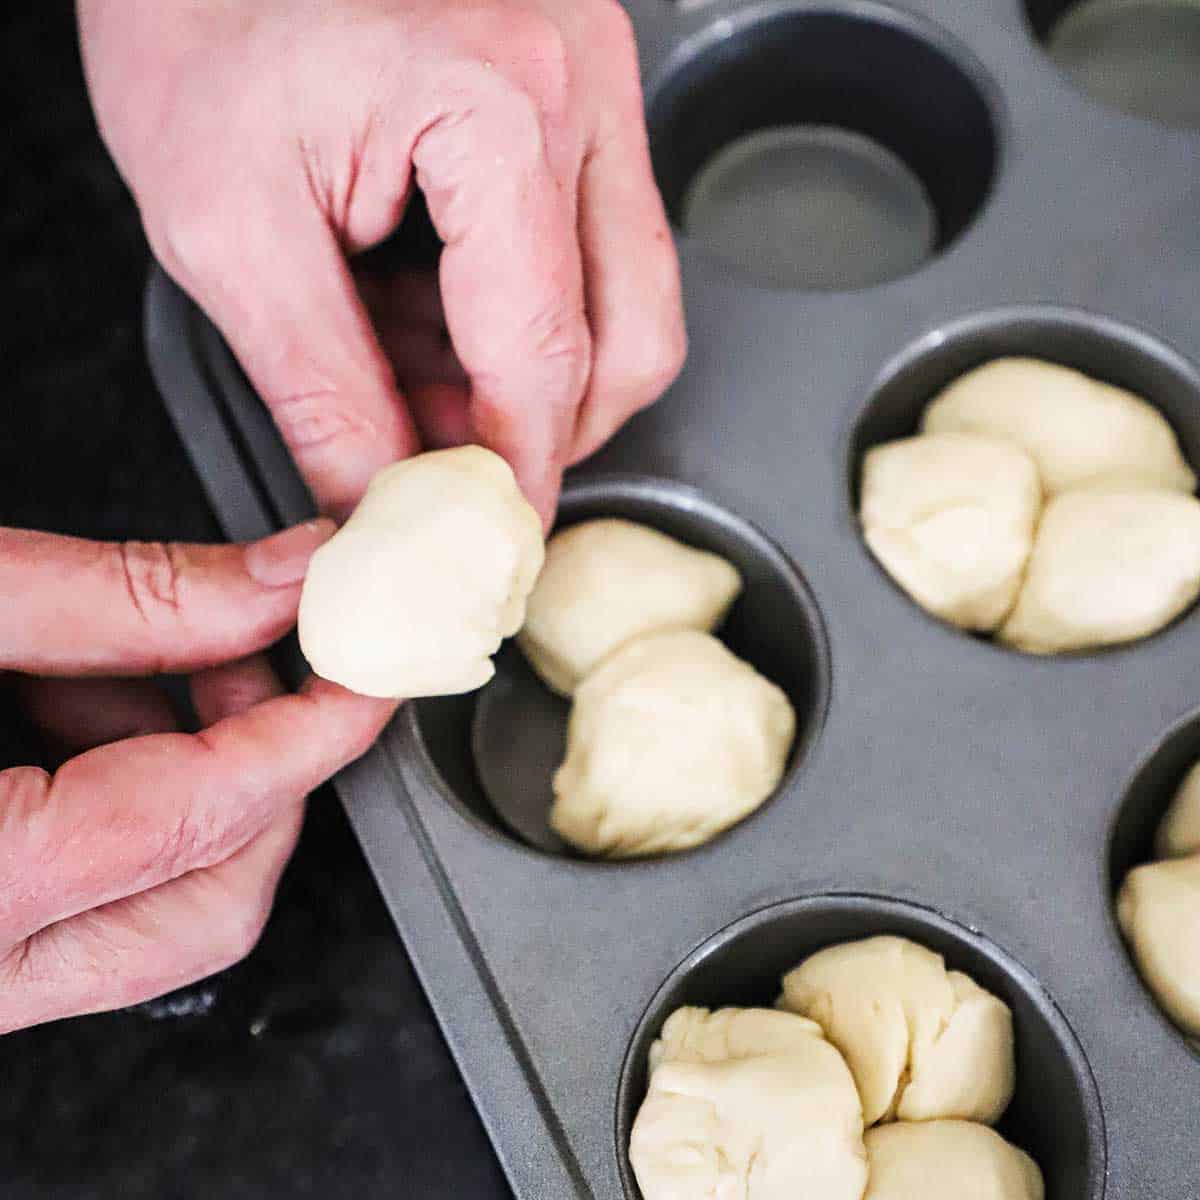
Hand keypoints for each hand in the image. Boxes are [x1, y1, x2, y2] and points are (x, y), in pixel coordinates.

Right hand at [0, 521, 393, 1033]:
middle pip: (213, 900)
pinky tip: (77, 709)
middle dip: (262, 768)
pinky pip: (98, 909)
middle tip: (251, 659)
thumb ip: (119, 597)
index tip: (370, 671)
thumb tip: (281, 578)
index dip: (312, 730)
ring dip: (186, 776)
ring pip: (164, 914)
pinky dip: (124, 802)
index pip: (205, 815)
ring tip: (124, 666)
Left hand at [78, 0, 686, 522]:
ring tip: (413, 360)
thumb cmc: (193, 14)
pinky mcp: (577, 92)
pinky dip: (521, 308)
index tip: (485, 537)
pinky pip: (596, 246)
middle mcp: (579, 84)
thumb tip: (387, 506)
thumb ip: (323, 393)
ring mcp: (593, 81)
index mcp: (499, 106)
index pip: (545, 353)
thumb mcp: (227, 230)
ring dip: (533, 370)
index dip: (516, 470)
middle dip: (548, 428)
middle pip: (633, 335)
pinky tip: (431, 301)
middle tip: (454, 464)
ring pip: (628, 297)